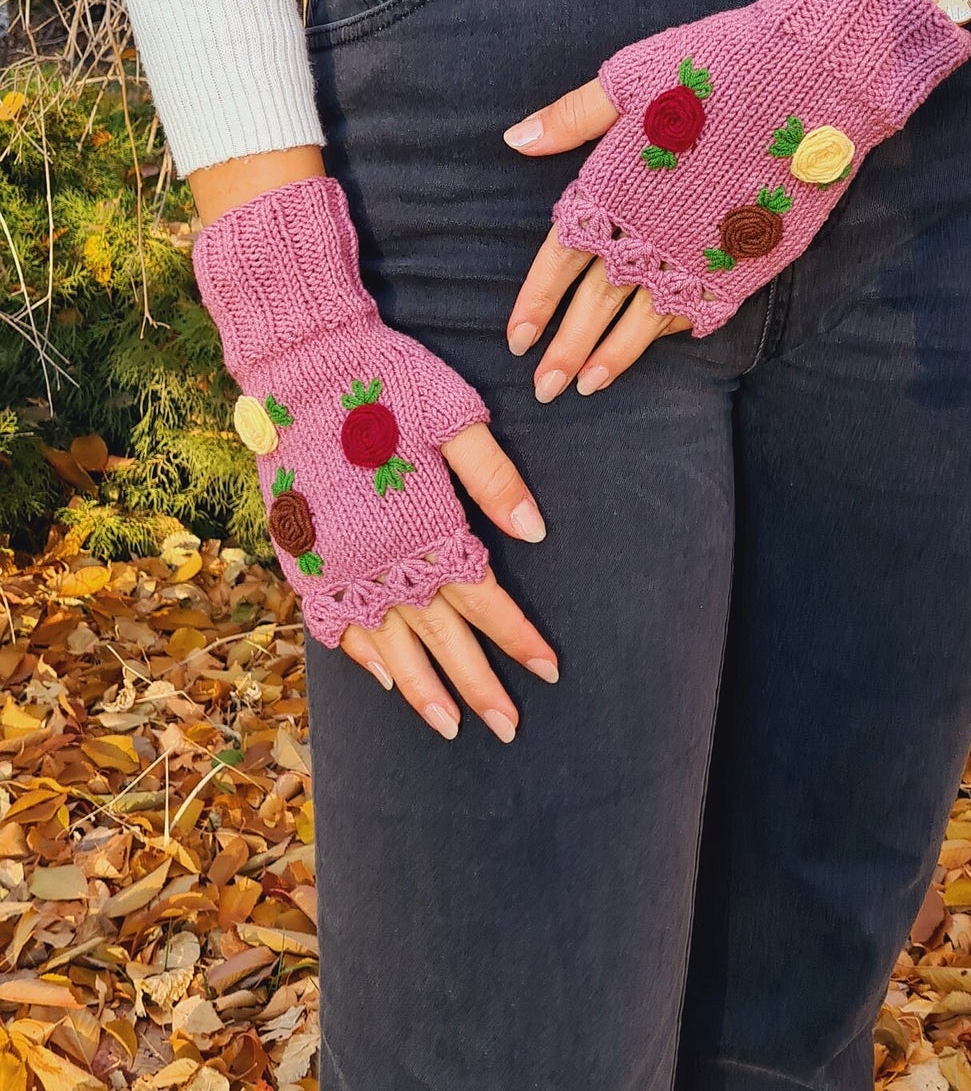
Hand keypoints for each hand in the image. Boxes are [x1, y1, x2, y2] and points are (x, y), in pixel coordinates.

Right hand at [193, 174, 557, 741]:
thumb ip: (494, 479)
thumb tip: (536, 533)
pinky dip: (363, 657)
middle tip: (508, 728)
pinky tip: (386, 682)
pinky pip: (337, 624)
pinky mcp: (308, 556)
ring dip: (423, 689)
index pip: (484, 599)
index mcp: (425, 524)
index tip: (550, 671)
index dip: (518, 638)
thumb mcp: (454, 417)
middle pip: (441, 638)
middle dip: (478, 685)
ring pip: (388, 645)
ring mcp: (341, 562)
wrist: (300, 362)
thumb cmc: (386, 380)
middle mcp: (382, 556)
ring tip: (449, 727)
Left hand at [503, 0, 970, 386]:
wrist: (814, 76)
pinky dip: (674, 332)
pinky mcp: (743, 261)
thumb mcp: (634, 79)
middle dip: (565, 351)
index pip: (559, 262)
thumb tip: (515, 140)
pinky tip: (657, 348)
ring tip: (589, 387)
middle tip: (545, 389)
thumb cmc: (719, 65)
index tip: (514, 340)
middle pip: (594, 305)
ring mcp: (698, 253)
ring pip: (642, 321)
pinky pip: (700, 308)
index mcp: (614, 189)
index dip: (534, 304)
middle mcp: (650, 232)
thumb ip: (573, 118)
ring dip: (611, 357)